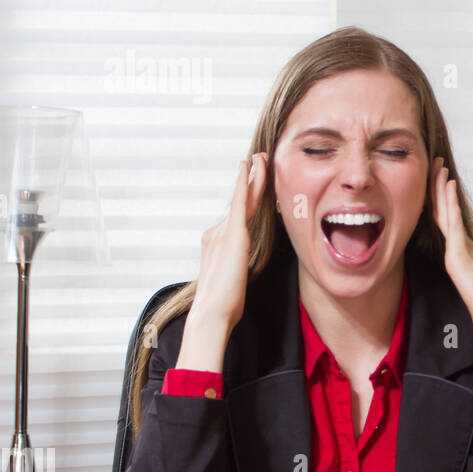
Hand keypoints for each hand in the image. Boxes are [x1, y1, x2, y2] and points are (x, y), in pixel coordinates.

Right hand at [179, 153, 266, 369]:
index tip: (251, 182)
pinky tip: (246, 167)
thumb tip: (237, 268)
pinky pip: (239, 202)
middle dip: (248, 180)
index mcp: (218, 243)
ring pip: (242, 198)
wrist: (213, 312)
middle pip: (238, 202)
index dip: (245, 198)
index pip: (236, 216)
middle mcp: (217, 233)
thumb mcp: (233, 282)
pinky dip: (243, 183)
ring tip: (260, 158)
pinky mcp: (233, 234)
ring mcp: (223, 232)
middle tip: (256, 159)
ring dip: (251, 176)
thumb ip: (235, 268)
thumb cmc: (224, 305)